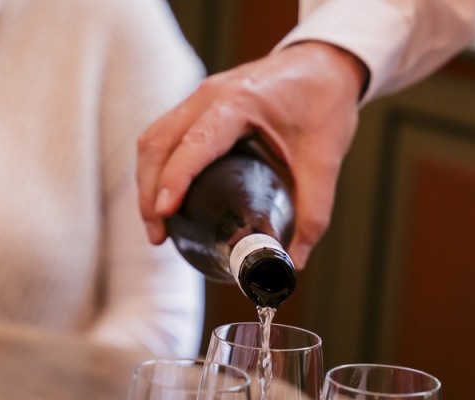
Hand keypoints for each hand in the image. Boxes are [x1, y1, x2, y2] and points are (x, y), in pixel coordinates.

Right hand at [137, 41, 366, 268]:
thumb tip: (293, 262)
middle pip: (159, 143)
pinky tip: (167, 197)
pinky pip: (165, 135)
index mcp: (239, 103)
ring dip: (148, 182)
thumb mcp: (325, 161)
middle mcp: (209, 95)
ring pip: (154, 138)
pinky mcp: (199, 105)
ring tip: (158, 225)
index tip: (164, 215)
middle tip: (158, 236)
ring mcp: (200, 97)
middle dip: (151, 193)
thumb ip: (312, 214)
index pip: (193, 144)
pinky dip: (158, 167)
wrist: (326, 63)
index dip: (175, 180)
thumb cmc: (325, 102)